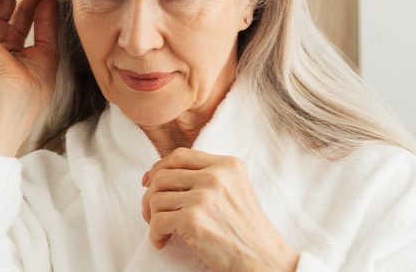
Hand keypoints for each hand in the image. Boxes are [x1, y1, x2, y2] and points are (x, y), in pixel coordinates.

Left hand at [141, 147, 298, 271]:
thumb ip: (209, 177)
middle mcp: (216, 176)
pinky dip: (154, 235)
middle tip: (152, 212)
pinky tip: (163, 241)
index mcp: (228, 165)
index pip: (180, 155)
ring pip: (156, 198)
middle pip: (163, 175)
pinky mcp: (194, 220)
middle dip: (150, 195)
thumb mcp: (236, 189)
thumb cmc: (248, 231)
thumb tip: (163, 175)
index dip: (159, 168)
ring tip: (162, 230)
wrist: (265, 259)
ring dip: (152, 217)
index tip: (150, 182)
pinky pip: (157, 221)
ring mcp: (205, 197)